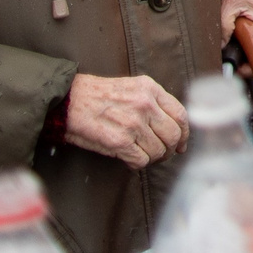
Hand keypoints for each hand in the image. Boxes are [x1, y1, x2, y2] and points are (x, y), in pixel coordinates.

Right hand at [63, 74, 187, 167]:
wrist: (68, 101)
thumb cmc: (97, 96)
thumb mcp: (132, 88)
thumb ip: (153, 102)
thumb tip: (172, 127)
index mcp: (150, 89)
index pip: (181, 114)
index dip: (184, 134)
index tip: (181, 144)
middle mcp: (145, 104)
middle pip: (174, 135)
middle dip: (170, 150)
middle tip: (161, 154)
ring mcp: (133, 123)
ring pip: (159, 151)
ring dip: (152, 158)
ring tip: (140, 155)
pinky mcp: (120, 141)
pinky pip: (142, 160)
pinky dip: (137, 164)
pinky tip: (129, 159)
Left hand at [219, 0, 252, 60]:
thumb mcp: (231, 3)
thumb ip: (224, 25)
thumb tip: (220, 47)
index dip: (246, 68)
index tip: (233, 64)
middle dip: (244, 59)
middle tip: (231, 47)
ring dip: (246, 52)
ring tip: (238, 36)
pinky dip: (250, 47)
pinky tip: (243, 36)